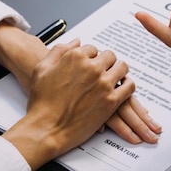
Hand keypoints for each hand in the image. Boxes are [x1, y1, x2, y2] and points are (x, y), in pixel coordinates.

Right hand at [0, 22, 160, 144]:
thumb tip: (76, 41)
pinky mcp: (111, 101)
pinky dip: (127, 85)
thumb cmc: (41, 102)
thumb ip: (59, 50)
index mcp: (75, 57)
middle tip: (102, 72)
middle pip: (109, 56)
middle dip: (105, 63)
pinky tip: (122, 87)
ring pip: (122, 67)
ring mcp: (103, 84)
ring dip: (118, 71)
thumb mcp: (42, 69)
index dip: (91, 57)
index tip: (90, 65)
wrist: (45, 129)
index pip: (93, 48)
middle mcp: (92, 67)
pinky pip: (129, 86)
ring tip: (114, 77)